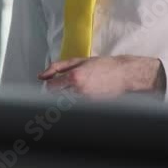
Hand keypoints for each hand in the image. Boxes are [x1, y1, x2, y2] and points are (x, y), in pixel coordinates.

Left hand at [37, 55, 165, 98]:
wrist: (125, 75)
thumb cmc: (103, 65)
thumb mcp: (79, 60)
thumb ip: (59, 67)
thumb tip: (41, 75)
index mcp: (74, 77)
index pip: (51, 87)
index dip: (49, 84)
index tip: (51, 82)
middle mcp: (78, 91)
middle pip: (57, 96)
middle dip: (58, 90)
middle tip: (65, 84)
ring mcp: (86, 101)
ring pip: (67, 101)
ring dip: (69, 95)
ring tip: (81, 86)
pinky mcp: (92, 106)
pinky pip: (79, 104)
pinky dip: (79, 99)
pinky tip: (89, 91)